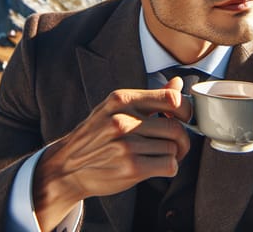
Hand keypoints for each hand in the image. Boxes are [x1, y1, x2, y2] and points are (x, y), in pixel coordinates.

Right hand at [32, 77, 191, 229]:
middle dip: (182, 138)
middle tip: (178, 144)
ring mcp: (126, 145)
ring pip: (173, 148)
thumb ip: (149, 97)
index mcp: (121, 100)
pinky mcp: (131, 167)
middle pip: (175, 127)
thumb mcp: (115, 108)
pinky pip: (169, 165)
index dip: (185, 110)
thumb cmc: (95, 135)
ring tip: (162, 156)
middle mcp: (123, 120)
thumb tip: (177, 84)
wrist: (67, 165)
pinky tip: (158, 166)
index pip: (170, 99)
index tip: (184, 118)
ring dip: (174, 155)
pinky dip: (170, 167)